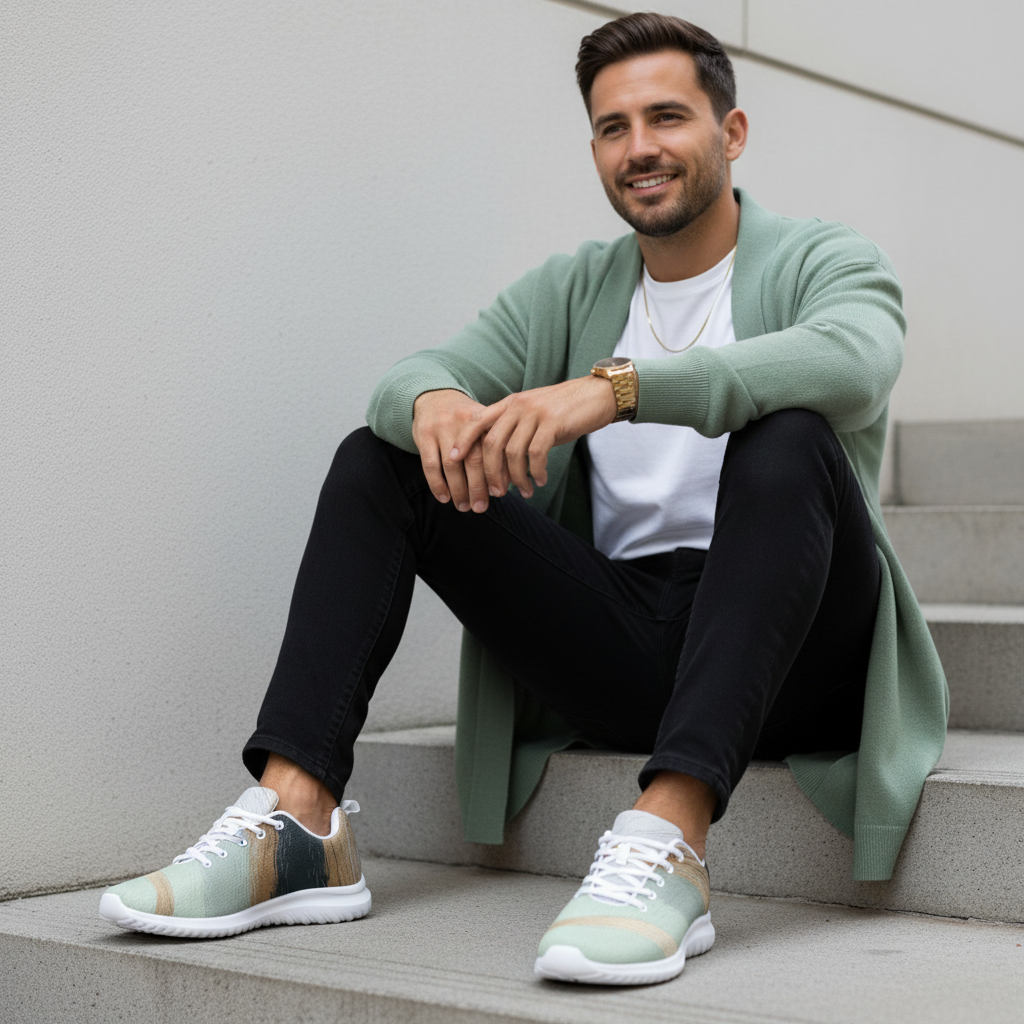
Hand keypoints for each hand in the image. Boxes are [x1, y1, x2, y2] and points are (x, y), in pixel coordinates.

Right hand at [412, 389, 502, 511]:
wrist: (435, 396)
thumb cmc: (466, 419)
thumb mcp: (483, 423)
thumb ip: (496, 446)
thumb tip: (510, 480)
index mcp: (484, 419)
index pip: (494, 450)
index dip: (497, 474)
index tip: (500, 494)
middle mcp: (465, 421)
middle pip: (474, 459)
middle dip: (478, 487)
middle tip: (481, 507)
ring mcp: (442, 427)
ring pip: (451, 465)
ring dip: (458, 490)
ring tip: (463, 507)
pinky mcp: (424, 434)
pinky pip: (430, 464)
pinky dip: (437, 484)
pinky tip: (444, 498)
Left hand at [450, 374, 617, 500]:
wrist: (598, 395)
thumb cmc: (565, 409)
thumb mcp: (534, 414)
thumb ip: (515, 429)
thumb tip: (500, 461)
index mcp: (510, 403)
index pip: (477, 421)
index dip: (463, 440)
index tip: (453, 459)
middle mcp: (518, 406)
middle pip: (491, 443)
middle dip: (490, 472)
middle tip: (497, 492)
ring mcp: (535, 413)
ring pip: (513, 452)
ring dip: (517, 477)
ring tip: (525, 491)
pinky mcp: (553, 422)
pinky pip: (536, 453)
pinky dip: (536, 472)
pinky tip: (541, 481)